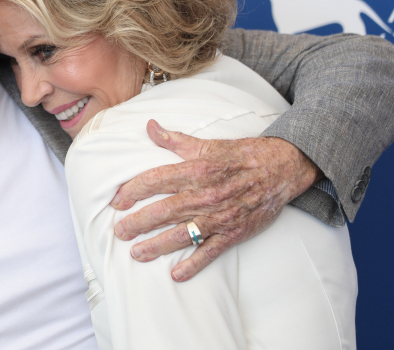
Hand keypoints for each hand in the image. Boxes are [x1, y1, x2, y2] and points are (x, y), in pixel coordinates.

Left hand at [111, 120, 321, 281]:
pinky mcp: (234, 233)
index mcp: (196, 169)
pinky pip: (210, 252)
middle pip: (163, 211)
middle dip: (137, 223)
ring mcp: (219, 216)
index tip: (117, 200)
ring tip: (136, 254)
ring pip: (181, 234)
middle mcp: (205, 194)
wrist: (282, 168)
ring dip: (156, 246)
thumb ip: (174, 139)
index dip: (133, 191)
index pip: (156, 180)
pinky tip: (176, 274)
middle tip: (119, 232)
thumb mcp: (207, 144)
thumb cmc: (241, 155)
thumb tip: (149, 126)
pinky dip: (193, 264)